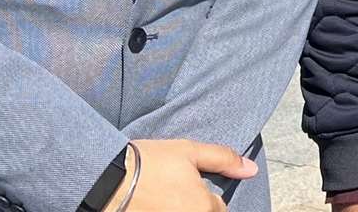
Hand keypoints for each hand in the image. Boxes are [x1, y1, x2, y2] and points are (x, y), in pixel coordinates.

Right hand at [108, 139, 257, 211]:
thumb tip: (251, 169)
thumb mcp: (189, 151)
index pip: (219, 209)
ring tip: (161, 198)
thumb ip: (223, 160)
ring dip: (178, 208)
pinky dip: (163, 210)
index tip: (189, 186)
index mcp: (204, 208)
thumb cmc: (148, 163)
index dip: (206, 197)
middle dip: (193, 205)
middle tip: (172, 193)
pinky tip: (153, 204)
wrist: (106, 179)